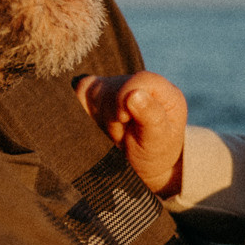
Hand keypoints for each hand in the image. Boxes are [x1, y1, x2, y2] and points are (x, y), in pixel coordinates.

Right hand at [74, 70, 188, 194]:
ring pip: (94, 91)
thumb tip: (134, 94)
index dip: (126, 96)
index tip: (123, 118)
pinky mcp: (99, 92)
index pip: (140, 79)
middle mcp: (140, 84)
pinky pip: (81, 94)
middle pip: (113, 85)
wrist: (141, 165)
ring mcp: (119, 86)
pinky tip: (101, 126)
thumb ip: (151, 116)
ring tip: (117, 132)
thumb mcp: (158, 140)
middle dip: (112, 114)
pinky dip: (87, 113)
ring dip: (100, 117)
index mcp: (162, 91)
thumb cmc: (156, 153)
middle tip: (123, 134)